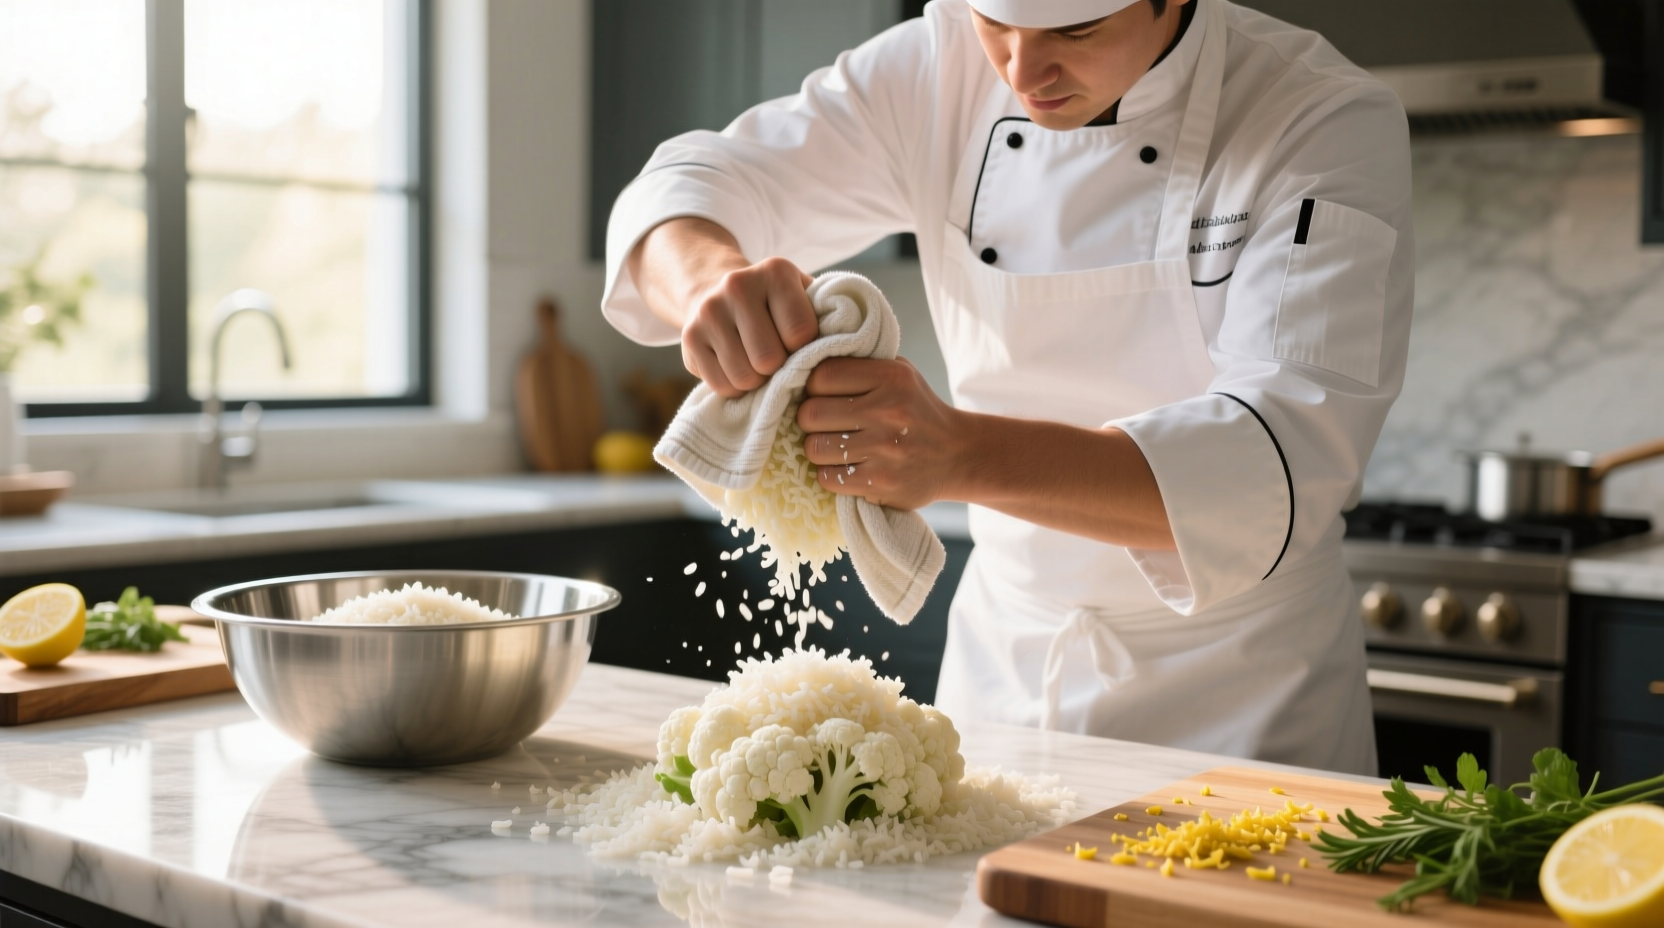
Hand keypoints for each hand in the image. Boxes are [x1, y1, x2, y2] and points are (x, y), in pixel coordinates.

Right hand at [629, 218, 819, 397]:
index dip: (804, 350)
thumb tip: (847, 351)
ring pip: (744, 376)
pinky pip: (721, 385)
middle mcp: (738, 285)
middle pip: (769, 359)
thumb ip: (828, 318)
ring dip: (757, 382)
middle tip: (779, 360)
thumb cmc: (777, 306)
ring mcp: (709, 310)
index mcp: (776, 272)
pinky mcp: (689, 336)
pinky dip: (735, 387)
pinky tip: (738, 367)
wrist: (718, 291)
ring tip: (759, 365)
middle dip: (779, 369)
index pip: (801, 333)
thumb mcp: (805, 299)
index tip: (801, 345)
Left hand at [798, 357, 965, 509]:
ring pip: (814, 448)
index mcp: (892, 377)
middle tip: (821, 424)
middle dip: (808, 420)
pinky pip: (828, 478)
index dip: (811, 387)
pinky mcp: (881, 483)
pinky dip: (830, 474)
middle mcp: (889, 411)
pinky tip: (845, 467)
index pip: (823, 375)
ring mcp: (886, 450)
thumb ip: (860, 364)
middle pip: (811, 413)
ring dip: (817, 449)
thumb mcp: (900, 374)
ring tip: (833, 446)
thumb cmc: (916, 410)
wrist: (957, 455)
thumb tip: (806, 362)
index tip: (819, 395)